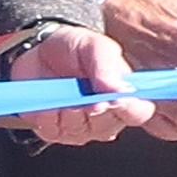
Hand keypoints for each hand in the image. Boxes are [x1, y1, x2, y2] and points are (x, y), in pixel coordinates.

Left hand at [0, 22, 147, 149]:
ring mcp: (80, 128)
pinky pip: (53, 131)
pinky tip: (48, 98)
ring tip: (63, 88)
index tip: (115, 97)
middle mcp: (106, 116)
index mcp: (124, 95)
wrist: (38, 51)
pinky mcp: (55, 131)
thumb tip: (118, 88)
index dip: (130, 108)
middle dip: (92, 108)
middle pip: (107, 126)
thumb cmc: (73, 49)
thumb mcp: (94, 45)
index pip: (139, 112)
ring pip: (79, 130)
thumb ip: (107, 65)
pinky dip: (48, 114)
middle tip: (83, 90)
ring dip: (69, 110)